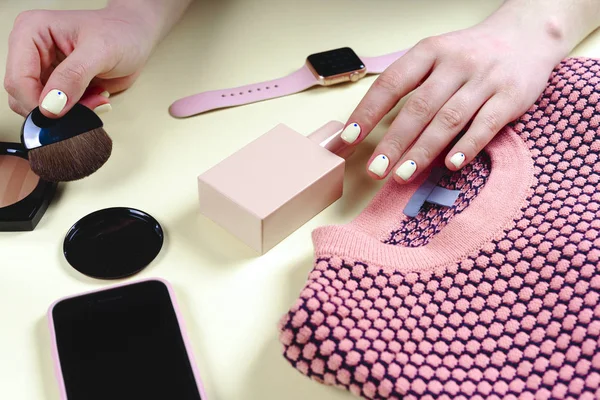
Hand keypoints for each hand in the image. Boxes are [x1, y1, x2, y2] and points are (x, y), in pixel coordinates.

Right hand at [4, 6, 156, 116]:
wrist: (136, 37)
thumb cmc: (121, 33)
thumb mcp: (100, 52)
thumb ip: (73, 77)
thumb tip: (51, 105)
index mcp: (31, 32)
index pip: (18, 78)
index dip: (37, 102)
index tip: (61, 113)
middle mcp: (31, 51)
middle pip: (22, 95)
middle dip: (55, 109)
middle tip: (87, 105)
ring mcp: (43, 69)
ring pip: (39, 106)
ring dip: (68, 112)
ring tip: (94, 99)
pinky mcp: (57, 84)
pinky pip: (57, 110)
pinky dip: (77, 112)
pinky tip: (95, 98)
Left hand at [340, 3, 571, 182]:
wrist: (528, 34)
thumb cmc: (471, 53)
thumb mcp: (437, 55)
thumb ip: (411, 84)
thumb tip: (375, 126)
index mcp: (430, 51)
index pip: (392, 83)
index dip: (368, 112)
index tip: (349, 138)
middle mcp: (455, 63)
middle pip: (418, 107)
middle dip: (393, 142)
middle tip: (375, 169)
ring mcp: (484, 79)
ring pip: (448, 119)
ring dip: (423, 151)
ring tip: (402, 175)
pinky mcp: (511, 97)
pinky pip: (485, 125)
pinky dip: (467, 146)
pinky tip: (451, 165)